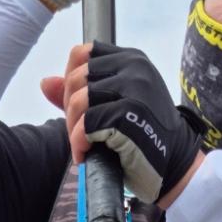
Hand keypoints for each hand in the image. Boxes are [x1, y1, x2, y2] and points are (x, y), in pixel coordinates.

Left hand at [41, 43, 202, 204]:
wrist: (176, 168)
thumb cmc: (144, 140)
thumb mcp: (114, 108)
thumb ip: (81, 94)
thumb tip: (45, 82)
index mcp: (131, 60)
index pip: (82, 54)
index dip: (69, 81)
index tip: (78, 110)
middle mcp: (134, 68)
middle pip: (76, 78)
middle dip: (69, 111)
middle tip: (80, 136)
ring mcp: (135, 89)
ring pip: (79, 101)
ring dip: (73, 130)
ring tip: (84, 147)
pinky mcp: (131, 114)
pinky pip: (87, 125)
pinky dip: (79, 144)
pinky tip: (86, 155)